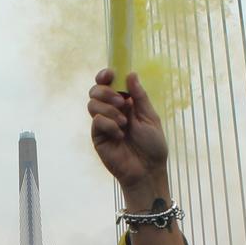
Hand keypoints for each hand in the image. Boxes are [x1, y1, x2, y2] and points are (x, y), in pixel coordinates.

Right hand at [87, 69, 168, 191]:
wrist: (147, 170)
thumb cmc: (152, 146)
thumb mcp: (150, 117)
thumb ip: (139, 96)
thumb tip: (131, 74)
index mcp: (125, 104)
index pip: (109, 84)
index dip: (105, 75)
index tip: (110, 74)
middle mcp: (111, 111)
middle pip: (96, 91)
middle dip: (107, 92)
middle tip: (123, 103)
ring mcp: (103, 124)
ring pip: (92, 104)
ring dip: (110, 109)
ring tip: (124, 123)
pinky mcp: (97, 137)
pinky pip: (97, 121)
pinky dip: (109, 125)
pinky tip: (119, 135)